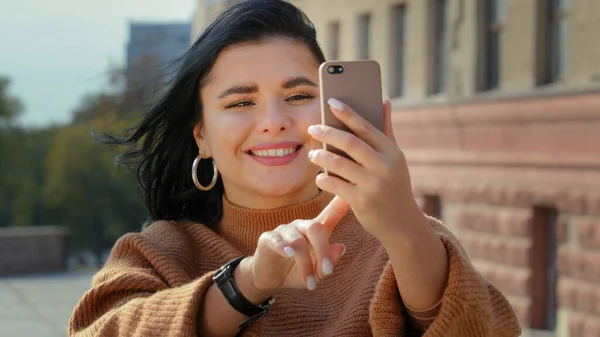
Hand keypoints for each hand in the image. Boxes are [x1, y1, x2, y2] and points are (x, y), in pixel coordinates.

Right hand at [242, 196, 348, 294]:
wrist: (269, 280)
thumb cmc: (296, 272)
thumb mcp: (317, 273)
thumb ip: (330, 261)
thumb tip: (341, 247)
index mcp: (316, 231)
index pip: (330, 214)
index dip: (341, 203)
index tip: (349, 193)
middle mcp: (301, 226)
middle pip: (316, 227)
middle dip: (323, 250)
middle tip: (328, 271)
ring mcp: (284, 231)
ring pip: (298, 241)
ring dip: (305, 264)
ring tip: (310, 283)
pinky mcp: (267, 239)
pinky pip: (277, 240)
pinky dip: (284, 247)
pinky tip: (288, 255)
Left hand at [306, 98, 422, 242]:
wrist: (402, 224)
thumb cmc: (394, 186)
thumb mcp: (395, 159)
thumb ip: (387, 130)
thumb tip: (384, 101)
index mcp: (392, 152)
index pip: (366, 127)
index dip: (347, 113)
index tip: (331, 102)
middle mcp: (384, 166)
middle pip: (349, 142)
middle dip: (328, 133)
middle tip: (313, 129)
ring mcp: (373, 184)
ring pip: (338, 163)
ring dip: (321, 156)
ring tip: (313, 154)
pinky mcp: (361, 201)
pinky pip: (335, 184)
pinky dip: (324, 179)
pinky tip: (320, 177)